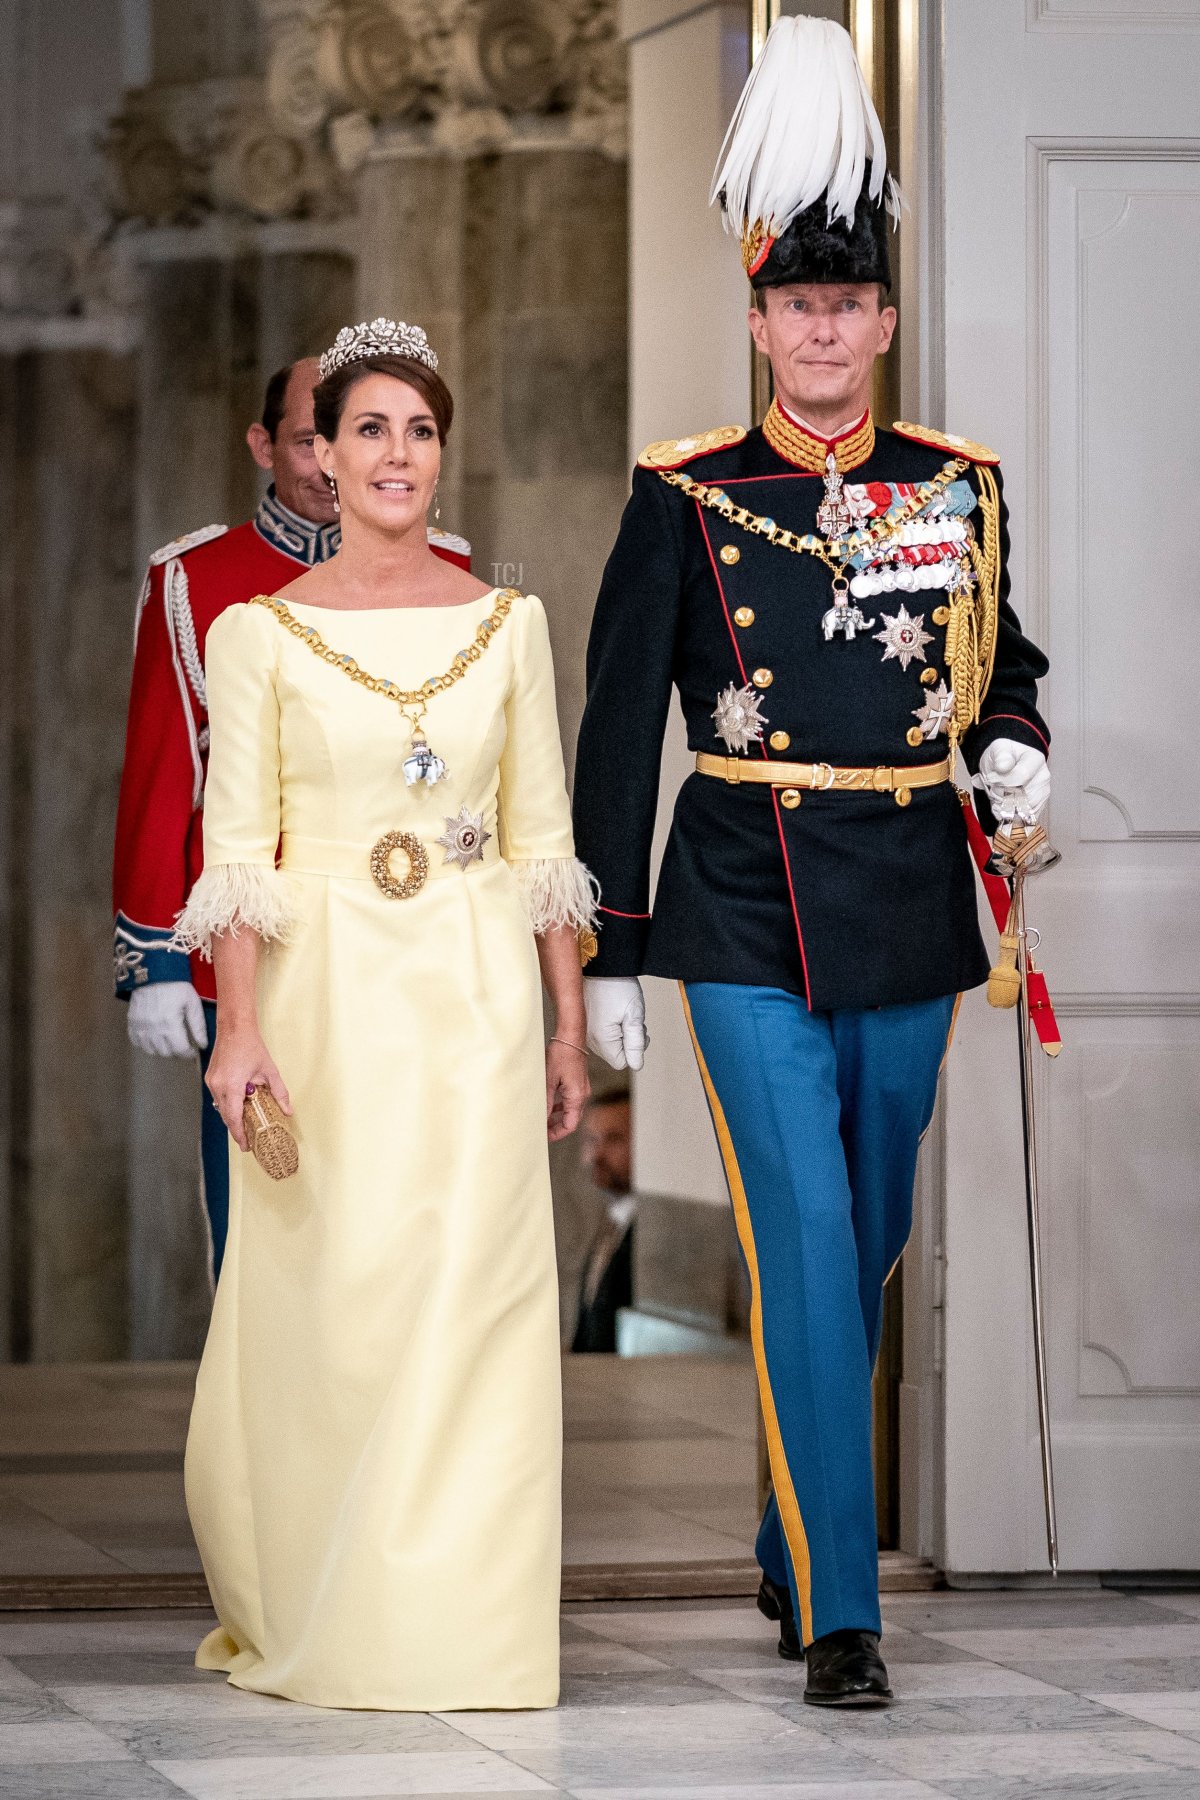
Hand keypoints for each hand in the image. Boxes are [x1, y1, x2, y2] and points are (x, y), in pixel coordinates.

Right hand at [127, 983, 208, 1056]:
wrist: (154, 971)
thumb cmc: (176, 985)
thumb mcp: (193, 1003)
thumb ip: (198, 1026)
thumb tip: (203, 1045)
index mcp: (170, 1023)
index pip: (180, 1050)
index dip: (189, 1053)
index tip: (193, 1051)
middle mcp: (153, 1028)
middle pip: (165, 1053)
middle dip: (176, 1052)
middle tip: (182, 1045)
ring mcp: (140, 1025)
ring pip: (150, 1050)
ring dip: (162, 1050)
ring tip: (169, 1042)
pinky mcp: (132, 1021)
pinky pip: (136, 1042)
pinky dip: (146, 1044)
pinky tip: (155, 1038)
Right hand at [204, 1025, 290, 1152]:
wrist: (234, 1028)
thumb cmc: (251, 1046)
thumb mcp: (269, 1071)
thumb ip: (279, 1092)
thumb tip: (288, 1110)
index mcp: (231, 1086)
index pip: (234, 1118)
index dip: (240, 1134)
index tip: (246, 1146)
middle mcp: (217, 1086)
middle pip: (226, 1116)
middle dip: (237, 1129)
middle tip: (248, 1141)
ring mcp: (211, 1082)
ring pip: (221, 1107)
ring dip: (232, 1117)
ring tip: (245, 1126)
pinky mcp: (210, 1078)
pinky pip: (218, 1098)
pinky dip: (228, 1105)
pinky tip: (238, 1108)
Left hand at [546, 1037, 589, 1142]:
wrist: (571, 1037)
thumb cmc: (561, 1055)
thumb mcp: (549, 1080)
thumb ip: (546, 1102)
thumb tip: (541, 1119)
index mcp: (577, 1097)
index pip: (570, 1125)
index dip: (556, 1134)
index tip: (543, 1137)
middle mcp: (582, 1095)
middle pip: (571, 1120)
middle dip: (556, 1127)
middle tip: (541, 1130)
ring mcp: (582, 1089)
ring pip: (571, 1111)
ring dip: (558, 1117)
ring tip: (543, 1119)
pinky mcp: (578, 1083)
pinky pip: (571, 1101)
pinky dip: (561, 1106)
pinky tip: (550, 1104)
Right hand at [585, 977, 647, 1070]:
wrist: (599, 965)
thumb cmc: (616, 986)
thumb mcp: (634, 1015)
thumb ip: (636, 1043)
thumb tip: (637, 1065)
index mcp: (601, 1039)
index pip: (621, 1062)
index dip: (634, 1050)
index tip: (638, 1031)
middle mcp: (589, 1038)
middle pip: (615, 1053)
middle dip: (628, 1040)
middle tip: (632, 1019)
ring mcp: (584, 1030)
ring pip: (609, 1043)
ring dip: (621, 1032)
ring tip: (623, 1011)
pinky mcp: (584, 1022)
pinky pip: (601, 1033)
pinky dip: (611, 1025)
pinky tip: (613, 1010)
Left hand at [975, 738, 1050, 823]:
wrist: (1008, 762)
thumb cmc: (1004, 756)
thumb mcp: (998, 749)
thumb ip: (1001, 756)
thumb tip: (1004, 766)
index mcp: (1035, 760)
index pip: (1021, 776)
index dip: (1001, 781)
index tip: (991, 778)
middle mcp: (1043, 778)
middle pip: (1021, 798)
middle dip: (1001, 796)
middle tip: (994, 787)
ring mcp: (1042, 794)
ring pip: (1021, 811)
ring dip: (1003, 807)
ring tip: (998, 794)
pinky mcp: (1037, 807)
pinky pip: (1022, 819)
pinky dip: (1007, 815)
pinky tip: (1001, 805)